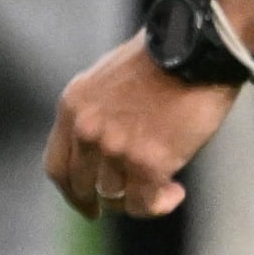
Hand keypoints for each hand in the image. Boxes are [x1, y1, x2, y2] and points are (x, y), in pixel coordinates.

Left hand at [43, 38, 236, 218]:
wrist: (197, 49)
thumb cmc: (162, 62)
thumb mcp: (106, 82)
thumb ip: (95, 116)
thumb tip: (100, 156)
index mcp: (73, 107)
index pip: (56, 167)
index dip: (71, 194)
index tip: (87, 206)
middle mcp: (86, 130)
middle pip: (84, 188)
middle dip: (107, 201)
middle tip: (132, 201)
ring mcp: (114, 148)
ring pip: (116, 198)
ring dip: (140, 197)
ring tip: (164, 185)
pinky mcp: (146, 163)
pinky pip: (144, 204)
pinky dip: (161, 203)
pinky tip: (176, 191)